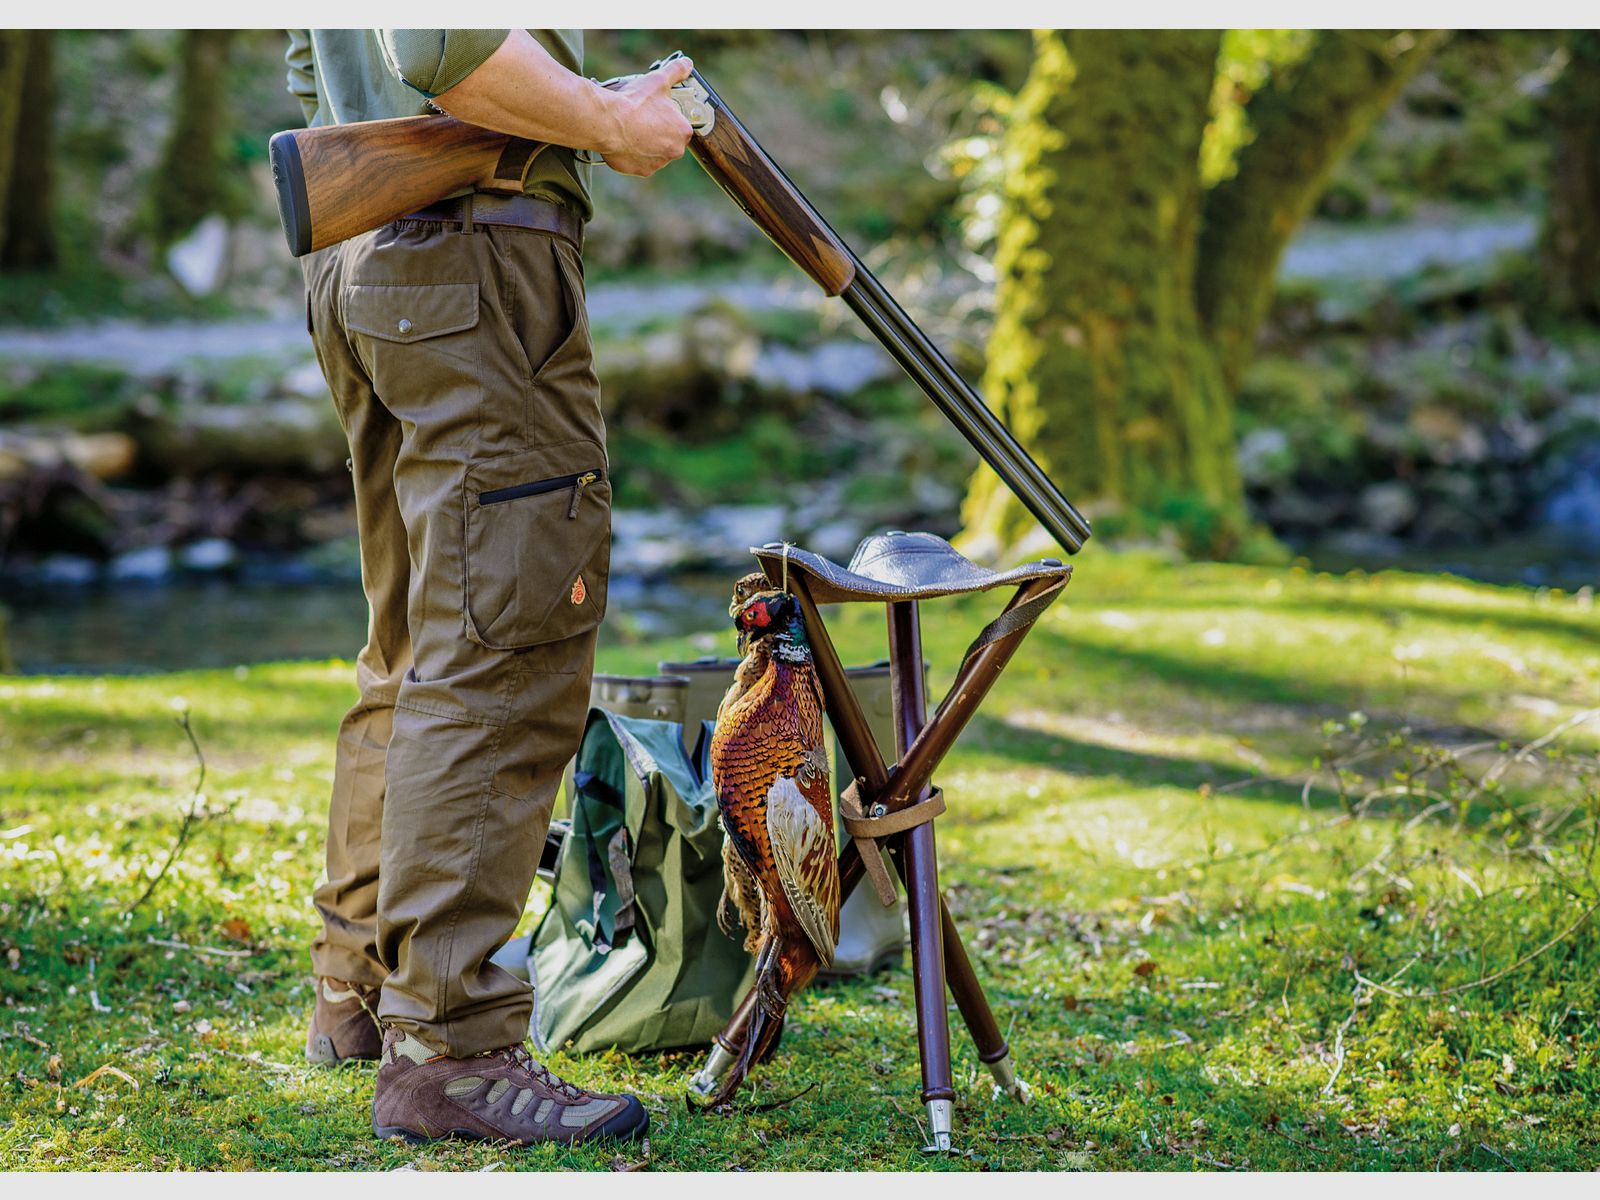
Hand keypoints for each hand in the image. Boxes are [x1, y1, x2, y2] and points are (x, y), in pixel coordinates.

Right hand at [598, 56, 695, 176]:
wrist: (608, 122)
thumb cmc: (635, 102)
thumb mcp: (658, 80)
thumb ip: (676, 71)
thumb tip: (687, 63)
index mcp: (683, 131)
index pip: (680, 125)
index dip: (668, 117)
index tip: (656, 111)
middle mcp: (674, 151)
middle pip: (668, 140)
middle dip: (657, 131)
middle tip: (642, 119)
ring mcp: (657, 163)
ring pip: (654, 152)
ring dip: (645, 143)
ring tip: (631, 128)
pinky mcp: (641, 171)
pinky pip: (639, 162)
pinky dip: (633, 154)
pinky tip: (625, 140)